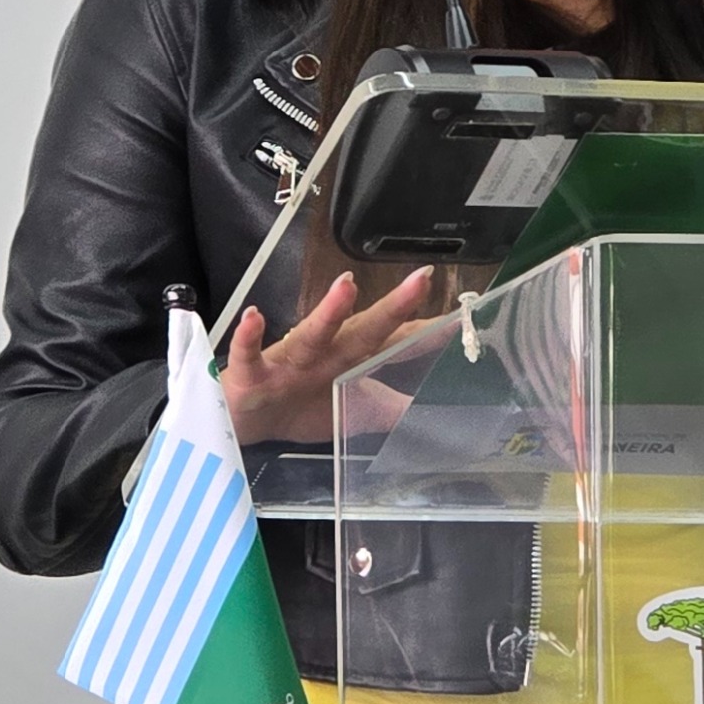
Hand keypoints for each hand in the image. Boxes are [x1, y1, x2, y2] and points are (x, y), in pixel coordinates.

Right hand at [222, 267, 438, 442]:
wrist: (245, 424)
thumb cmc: (302, 407)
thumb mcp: (353, 412)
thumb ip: (392, 410)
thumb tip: (435, 415)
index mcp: (350, 361)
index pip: (394, 343)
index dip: (425, 332)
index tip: (458, 319)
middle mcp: (325, 355)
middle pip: (362, 330)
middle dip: (392, 308)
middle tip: (422, 280)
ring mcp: (289, 362)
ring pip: (312, 335)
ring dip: (328, 312)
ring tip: (347, 287)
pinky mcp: (252, 374)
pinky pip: (249, 354)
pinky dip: (249, 336)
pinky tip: (254, 317)